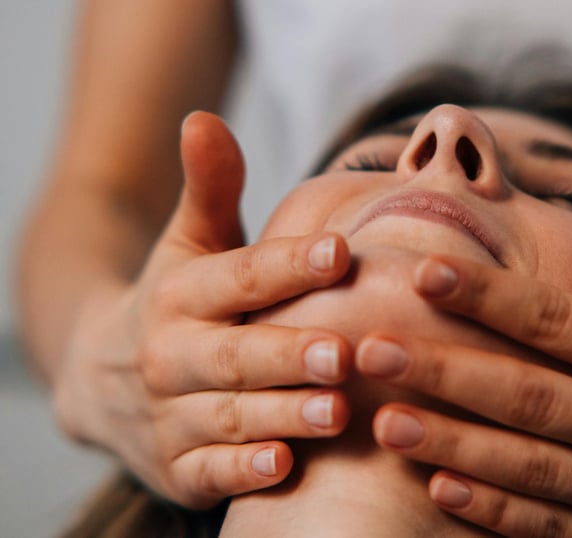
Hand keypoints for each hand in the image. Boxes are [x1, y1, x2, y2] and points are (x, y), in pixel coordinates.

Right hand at [54, 112, 352, 507]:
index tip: (340, 251)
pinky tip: (284, 467)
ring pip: (227, 415)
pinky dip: (242, 471)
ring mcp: (170, 416)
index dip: (287, 265)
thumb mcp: (188, 246)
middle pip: (232, 354)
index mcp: (179, 295)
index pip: (237, 276)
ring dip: (281, 414)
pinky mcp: (177, 466)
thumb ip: (209, 190)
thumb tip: (204, 117)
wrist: (100, 378)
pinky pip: (209, 472)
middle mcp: (169, 355)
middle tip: (342, 349)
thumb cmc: (176, 302)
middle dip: (286, 354)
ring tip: (337, 410)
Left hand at [356, 179, 571, 535]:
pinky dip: (492, 512)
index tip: (424, 271)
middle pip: (529, 395)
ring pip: (528, 467)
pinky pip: (548, 529)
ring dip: (453, 446)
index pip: (559, 321)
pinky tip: (436, 488)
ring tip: (385, 420)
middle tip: (369, 348)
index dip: (490, 295)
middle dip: (447, 372)